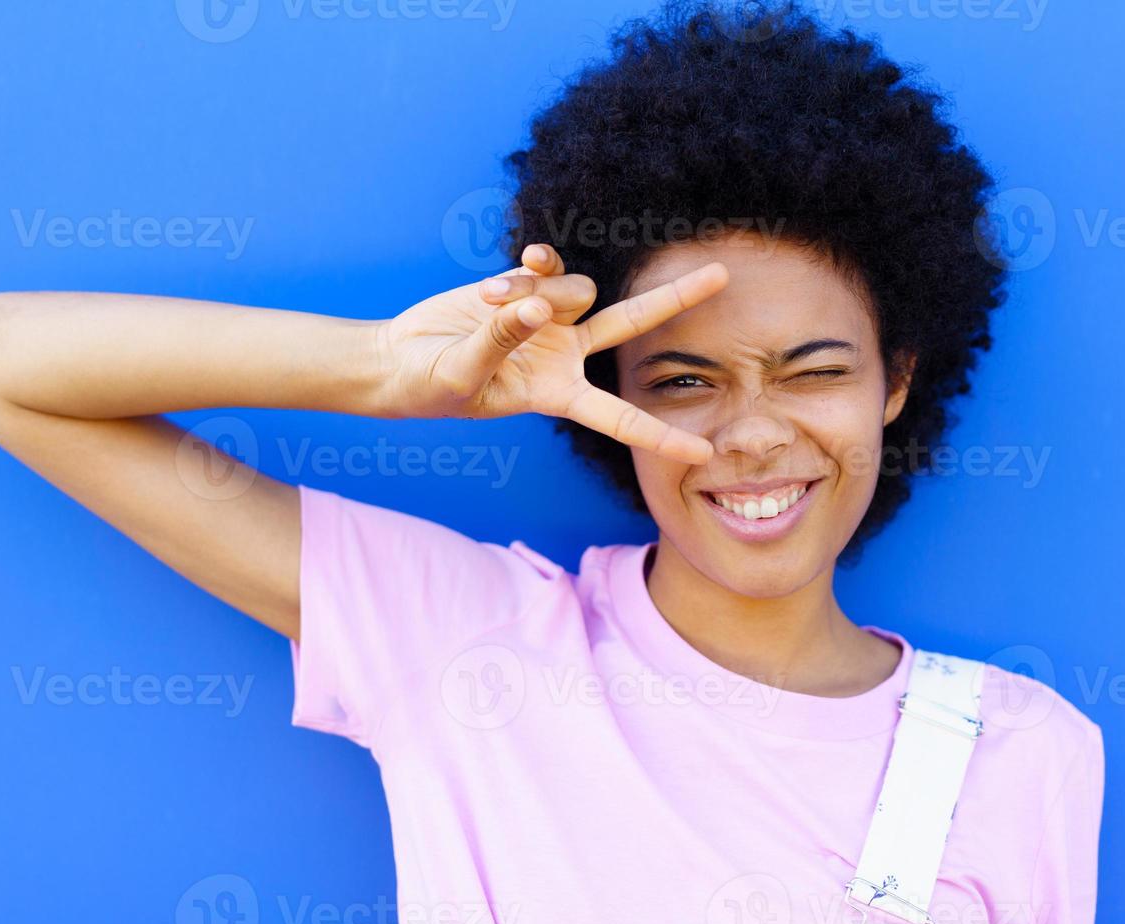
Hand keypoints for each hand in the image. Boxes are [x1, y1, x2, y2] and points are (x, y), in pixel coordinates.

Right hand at [376, 244, 728, 464]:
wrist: (400, 359)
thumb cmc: (430, 385)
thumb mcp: (464, 374)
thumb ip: (501, 340)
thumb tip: (535, 306)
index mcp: (556, 394)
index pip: (618, 418)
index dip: (660, 437)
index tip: (703, 455)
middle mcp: (564, 354)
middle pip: (632, 323)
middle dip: (676, 298)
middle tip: (723, 276)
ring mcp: (548, 319)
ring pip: (576, 289)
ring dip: (539, 290)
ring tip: (489, 303)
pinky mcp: (525, 288)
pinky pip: (548, 266)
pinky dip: (533, 266)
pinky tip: (508, 272)